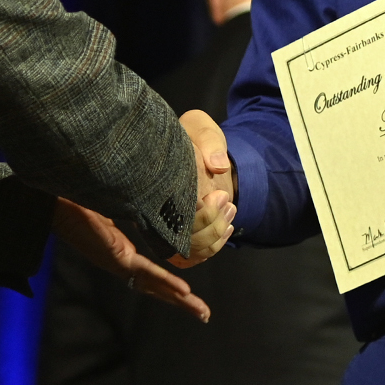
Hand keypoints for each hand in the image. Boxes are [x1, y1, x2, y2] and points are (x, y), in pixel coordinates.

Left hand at [51, 198, 211, 322]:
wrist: (53, 199)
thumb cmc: (76, 199)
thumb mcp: (114, 204)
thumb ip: (132, 208)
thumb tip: (150, 197)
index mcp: (119, 251)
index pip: (150, 274)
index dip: (170, 285)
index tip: (189, 293)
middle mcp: (119, 262)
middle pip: (155, 287)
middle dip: (180, 302)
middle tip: (204, 314)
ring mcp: (116, 261)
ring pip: (153, 285)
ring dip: (178, 299)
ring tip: (200, 311)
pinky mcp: (113, 256)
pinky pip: (144, 272)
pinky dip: (165, 282)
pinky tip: (183, 291)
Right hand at [168, 109, 236, 269]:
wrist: (197, 150)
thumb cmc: (196, 137)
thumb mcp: (202, 128)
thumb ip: (209, 142)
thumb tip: (217, 165)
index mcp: (156, 183)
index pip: (174, 214)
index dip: (201, 214)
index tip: (218, 195)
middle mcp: (155, 209)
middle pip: (181, 239)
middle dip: (210, 226)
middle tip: (226, 201)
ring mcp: (164, 225)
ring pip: (188, 250)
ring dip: (214, 237)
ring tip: (229, 210)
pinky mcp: (176, 235)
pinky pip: (190, 256)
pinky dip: (211, 248)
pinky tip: (225, 229)